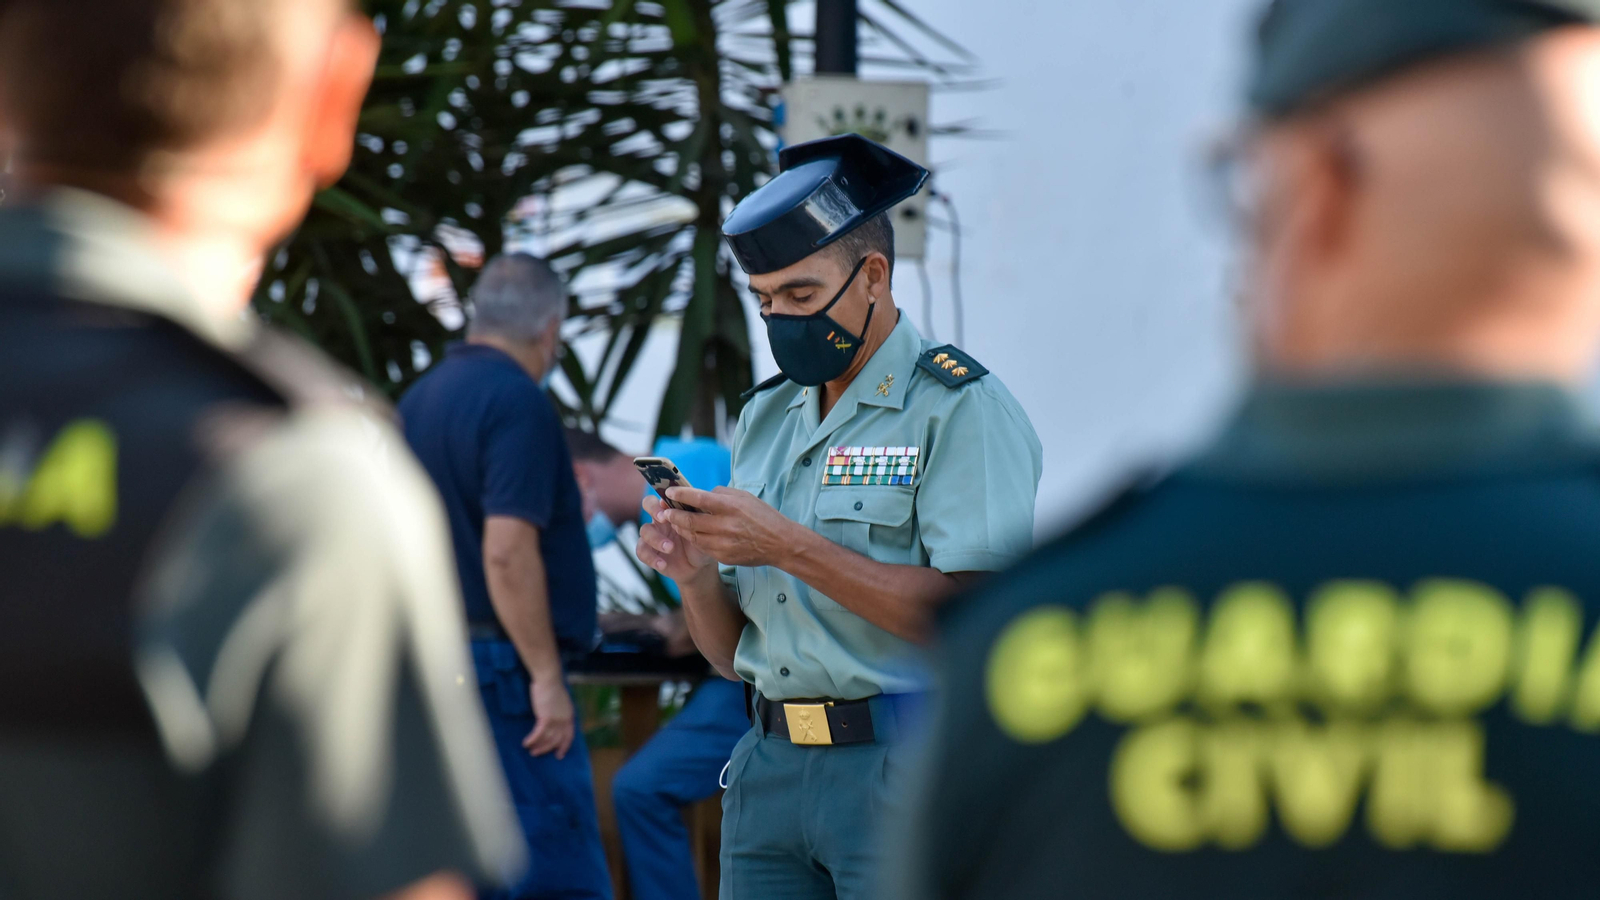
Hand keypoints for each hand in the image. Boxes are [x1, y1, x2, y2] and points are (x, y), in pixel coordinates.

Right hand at [523, 673, 574, 758]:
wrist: (548, 679)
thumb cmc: (552, 686)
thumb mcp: (561, 701)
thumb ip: (560, 712)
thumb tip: (556, 720)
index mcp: (570, 716)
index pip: (569, 736)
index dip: (564, 746)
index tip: (559, 755)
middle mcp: (565, 720)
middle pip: (557, 740)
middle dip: (547, 748)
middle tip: (538, 753)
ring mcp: (556, 720)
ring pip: (547, 739)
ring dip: (538, 746)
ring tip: (531, 750)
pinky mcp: (546, 718)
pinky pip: (538, 734)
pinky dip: (532, 740)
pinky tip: (526, 743)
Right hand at [637, 494, 716, 581]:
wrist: (699, 566)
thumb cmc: (701, 542)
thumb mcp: (703, 529)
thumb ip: (696, 517)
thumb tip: (692, 505)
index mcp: (672, 510)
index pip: (663, 494)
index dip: (664, 497)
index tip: (668, 506)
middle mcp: (660, 519)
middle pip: (647, 504)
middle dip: (654, 510)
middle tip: (664, 519)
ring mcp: (653, 535)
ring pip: (644, 530)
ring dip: (656, 539)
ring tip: (670, 548)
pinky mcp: (650, 552)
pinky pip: (642, 552)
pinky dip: (651, 558)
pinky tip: (663, 564)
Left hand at [655, 486, 797, 568]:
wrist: (780, 543)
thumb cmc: (762, 516)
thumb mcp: (744, 497)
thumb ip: (721, 494)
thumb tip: (700, 494)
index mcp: (731, 506)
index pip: (699, 498)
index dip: (681, 495)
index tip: (669, 492)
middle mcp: (726, 525)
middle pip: (690, 520)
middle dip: (674, 515)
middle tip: (665, 511)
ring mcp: (724, 543)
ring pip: (693, 536)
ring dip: (681, 528)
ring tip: (674, 522)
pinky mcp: (724, 557)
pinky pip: (702, 547)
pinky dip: (694, 539)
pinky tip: (690, 534)